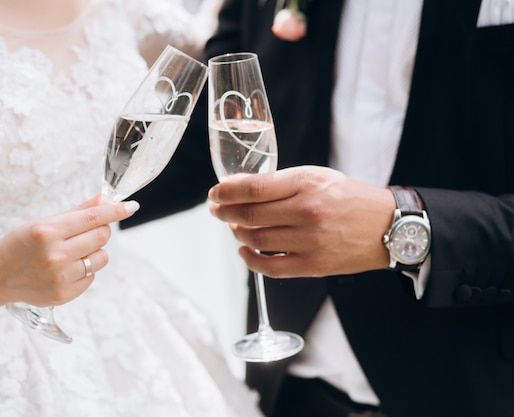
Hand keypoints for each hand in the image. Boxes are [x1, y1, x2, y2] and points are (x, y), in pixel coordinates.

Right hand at [0, 195, 139, 322]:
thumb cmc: (23, 243)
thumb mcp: (46, 222)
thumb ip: (79, 212)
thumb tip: (106, 200)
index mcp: (48, 231)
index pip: (93, 218)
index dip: (116, 211)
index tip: (131, 207)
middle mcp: (54, 255)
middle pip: (101, 237)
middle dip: (100, 231)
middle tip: (87, 232)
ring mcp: (59, 277)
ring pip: (101, 258)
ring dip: (94, 253)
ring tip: (73, 253)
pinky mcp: (63, 294)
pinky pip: (91, 277)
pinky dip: (85, 271)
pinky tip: (65, 269)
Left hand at [207, 166, 395, 277]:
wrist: (387, 226)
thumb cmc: (348, 198)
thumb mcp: (318, 176)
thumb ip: (281, 182)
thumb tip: (241, 190)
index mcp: (307, 183)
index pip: (253, 188)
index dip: (226, 191)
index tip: (215, 193)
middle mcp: (307, 211)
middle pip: (249, 215)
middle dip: (224, 212)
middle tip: (216, 209)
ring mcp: (310, 241)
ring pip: (255, 240)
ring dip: (236, 233)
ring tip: (233, 226)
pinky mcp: (313, 266)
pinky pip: (270, 267)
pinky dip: (250, 259)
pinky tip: (244, 249)